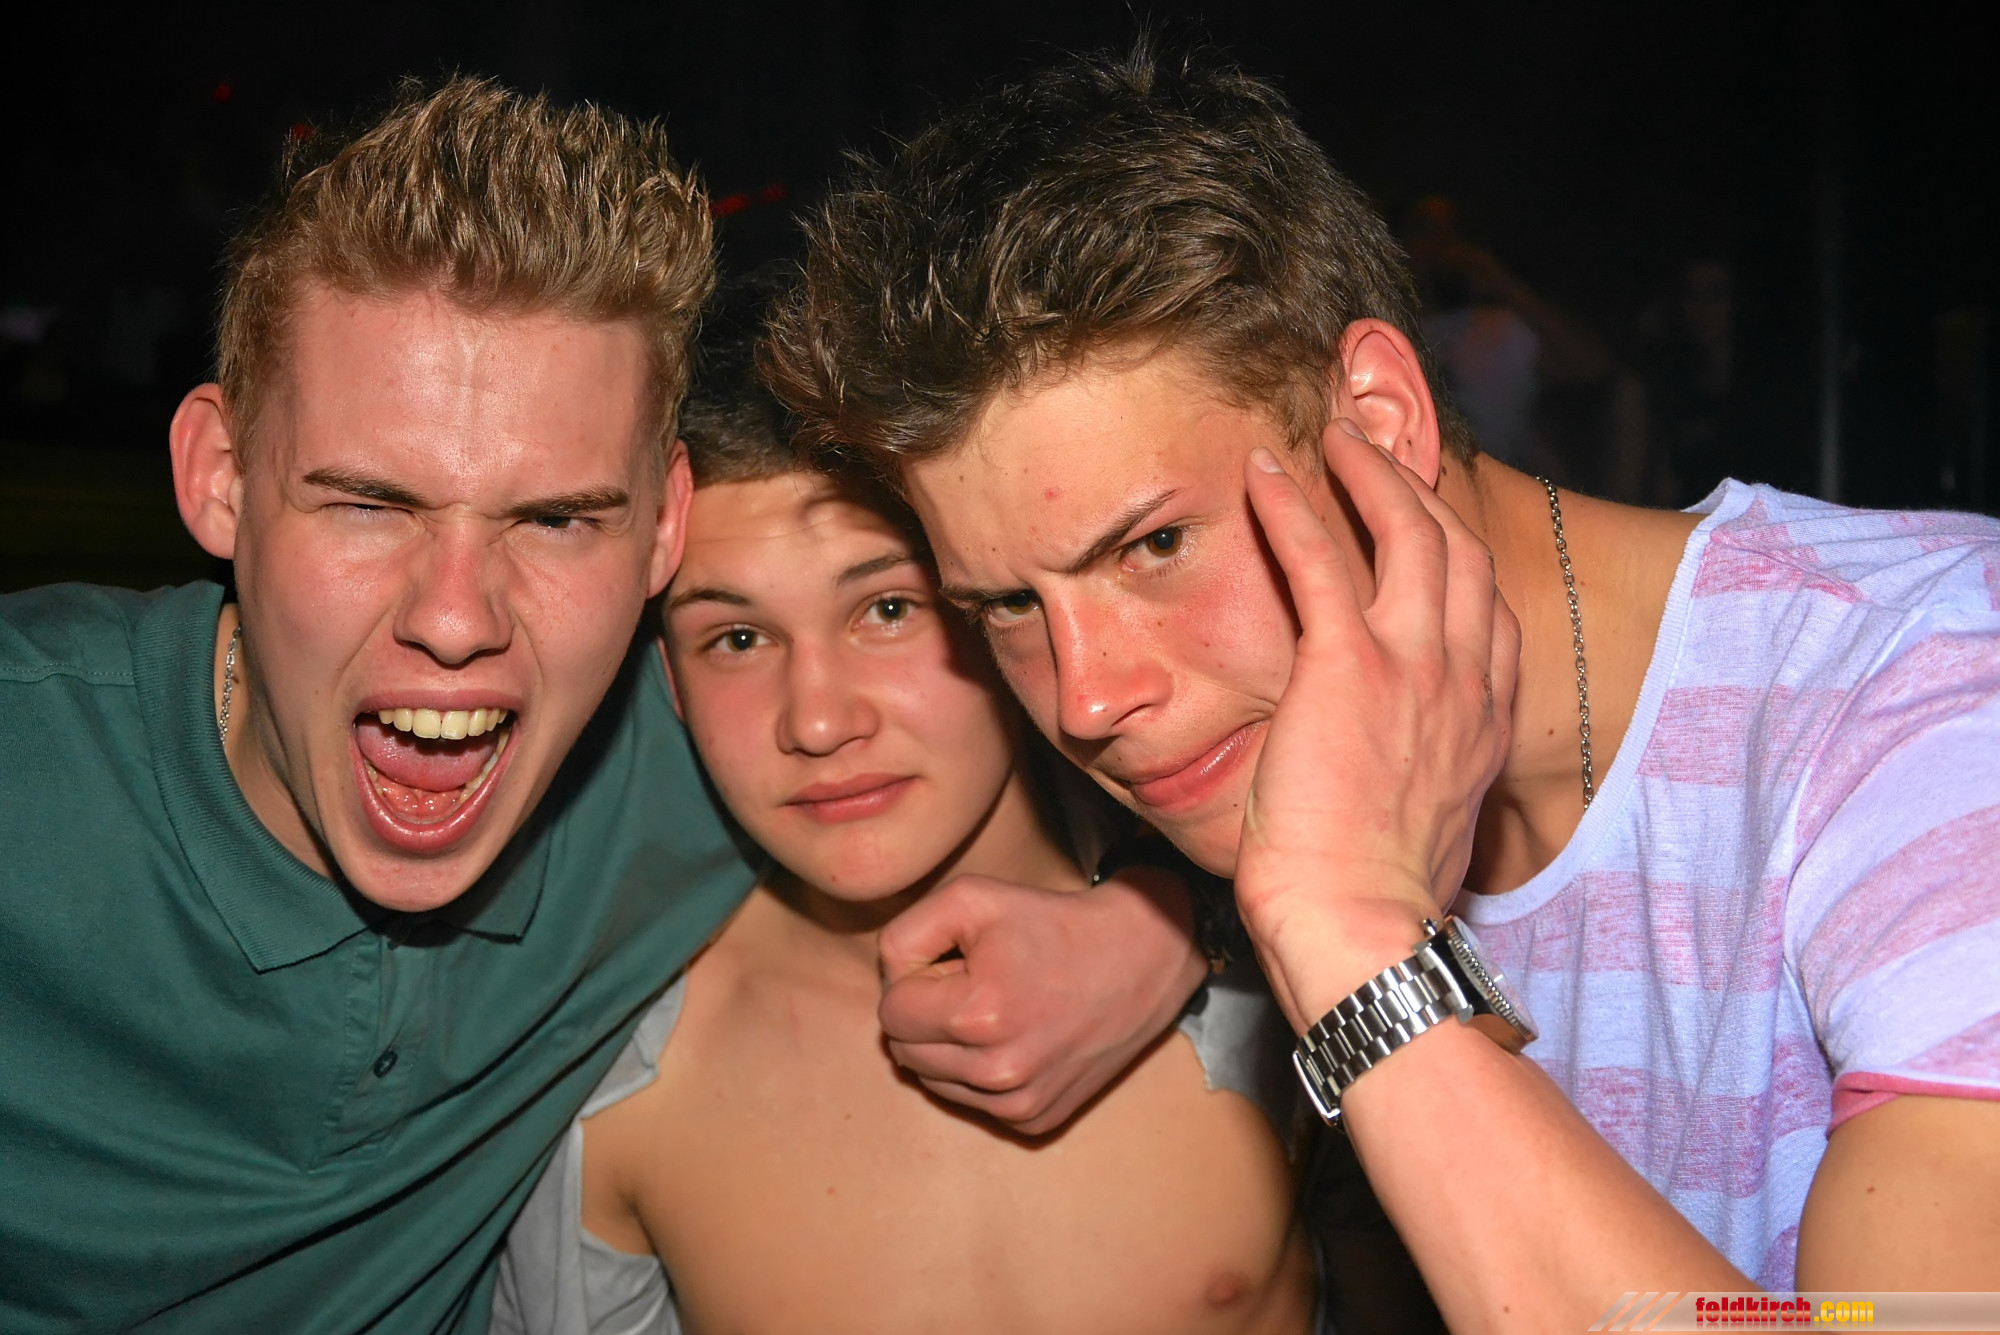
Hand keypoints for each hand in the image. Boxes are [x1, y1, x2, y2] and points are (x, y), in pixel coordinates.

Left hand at [876, 867, 1205, 1135]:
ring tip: (996, 1008)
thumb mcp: (971, 900)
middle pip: (904, 1051)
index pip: (889, 1014)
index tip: (952, 961)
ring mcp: (1020, 1104)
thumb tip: (888, 986)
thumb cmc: (1051, 923)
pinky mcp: (1035, 1120)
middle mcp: (999, 1073)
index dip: (914, 978)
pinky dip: (977, 1071)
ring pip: (931, 1080)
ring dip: (948, 1045)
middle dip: (925, 1013)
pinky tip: (1016, 1037)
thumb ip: (904, 937)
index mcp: (978, 1017)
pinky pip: (969, 1101)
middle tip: (973, 982)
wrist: (1140, 958)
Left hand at [1233, 420, 1518, 1030]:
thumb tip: (1399, 770)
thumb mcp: (1431, 819)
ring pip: (1408, 531)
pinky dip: (1291, 505)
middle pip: (1457, 548)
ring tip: (1332, 437)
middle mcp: (1464, 675)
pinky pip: (1318, 558)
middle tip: (1373, 453)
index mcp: (1484, 714)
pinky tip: (1263, 472)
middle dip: (1418, 488)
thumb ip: (1428, 768)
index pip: (1483, 603)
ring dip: (1368, 472)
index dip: (1454, 547)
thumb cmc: (1378, 891)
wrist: (1360, 924)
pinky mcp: (1346, 664)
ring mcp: (1413, 663)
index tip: (1421, 518)